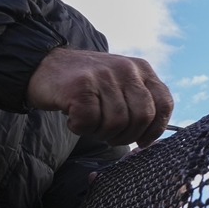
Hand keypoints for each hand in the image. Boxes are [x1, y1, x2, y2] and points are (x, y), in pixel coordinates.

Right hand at [27, 47, 172, 147]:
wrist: (43, 66)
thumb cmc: (86, 85)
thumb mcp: (120, 84)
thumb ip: (138, 103)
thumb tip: (151, 139)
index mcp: (141, 69)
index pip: (165, 103)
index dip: (156, 129)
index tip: (142, 141)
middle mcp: (126, 69)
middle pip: (142, 117)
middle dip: (126, 136)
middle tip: (108, 135)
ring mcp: (103, 76)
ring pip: (116, 123)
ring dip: (100, 133)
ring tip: (89, 123)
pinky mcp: (80, 86)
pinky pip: (89, 122)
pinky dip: (80, 128)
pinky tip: (73, 119)